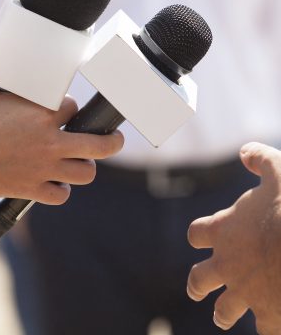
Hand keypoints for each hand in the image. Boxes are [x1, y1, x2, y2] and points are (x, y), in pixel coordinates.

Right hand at [0, 74, 124, 202]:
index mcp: (40, 113)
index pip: (73, 107)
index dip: (69, 107)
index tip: (62, 108)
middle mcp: (48, 142)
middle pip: (100, 145)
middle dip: (113, 141)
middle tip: (114, 138)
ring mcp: (41, 169)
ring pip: (86, 173)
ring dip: (85, 166)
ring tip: (80, 161)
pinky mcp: (29, 190)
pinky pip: (61, 195)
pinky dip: (61, 190)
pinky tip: (55, 183)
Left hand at [187, 142, 280, 333]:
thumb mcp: (278, 171)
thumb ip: (260, 159)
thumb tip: (245, 151)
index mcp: (222, 231)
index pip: (196, 234)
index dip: (201, 236)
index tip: (204, 239)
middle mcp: (225, 264)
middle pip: (198, 279)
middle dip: (198, 284)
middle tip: (196, 289)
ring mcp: (244, 293)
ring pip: (223, 311)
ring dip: (222, 313)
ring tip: (221, 317)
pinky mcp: (268, 316)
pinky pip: (262, 330)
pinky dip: (266, 329)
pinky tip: (270, 327)